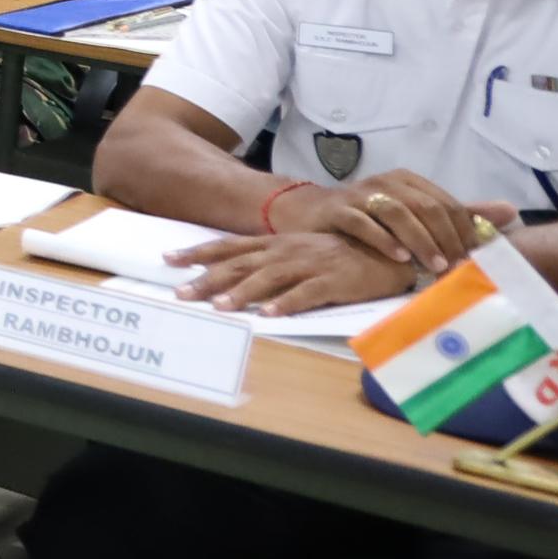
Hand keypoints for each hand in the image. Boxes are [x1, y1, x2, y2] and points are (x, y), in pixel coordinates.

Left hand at [164, 229, 415, 315]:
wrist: (388, 249)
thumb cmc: (339, 254)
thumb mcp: (299, 252)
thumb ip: (269, 261)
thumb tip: (233, 275)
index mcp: (276, 244)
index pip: (230, 246)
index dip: (199, 252)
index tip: (168, 259)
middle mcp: (287, 251)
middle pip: (241, 264)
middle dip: (208, 278)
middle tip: (181, 293)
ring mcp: (310, 264)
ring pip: (269, 278)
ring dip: (242, 293)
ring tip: (219, 307)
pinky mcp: (334, 280)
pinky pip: (307, 293)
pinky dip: (287, 303)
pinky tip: (269, 314)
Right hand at [276, 166, 506, 277]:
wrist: (308, 214)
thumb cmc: (367, 218)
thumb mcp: (414, 214)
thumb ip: (460, 214)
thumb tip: (511, 212)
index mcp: (408, 181)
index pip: (447, 203)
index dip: (464, 231)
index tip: (475, 260)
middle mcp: (386, 182)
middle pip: (425, 206)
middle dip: (445, 238)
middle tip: (458, 268)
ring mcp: (360, 194)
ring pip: (396, 212)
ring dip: (419, 240)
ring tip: (434, 266)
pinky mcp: (337, 209)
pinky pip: (363, 222)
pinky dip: (383, 240)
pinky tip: (399, 257)